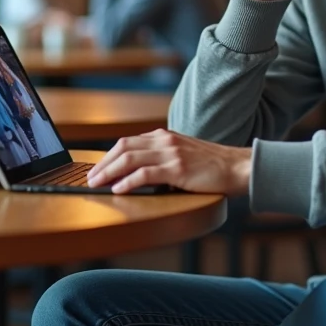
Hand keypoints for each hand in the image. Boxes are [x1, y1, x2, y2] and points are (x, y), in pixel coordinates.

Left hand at [86, 129, 251, 195]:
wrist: (236, 167)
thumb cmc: (210, 166)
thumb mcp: (182, 155)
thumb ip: (161, 158)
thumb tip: (136, 174)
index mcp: (164, 136)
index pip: (127, 143)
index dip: (108, 156)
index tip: (96, 169)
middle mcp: (164, 140)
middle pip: (123, 148)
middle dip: (103, 164)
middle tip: (90, 178)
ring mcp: (170, 153)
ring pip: (129, 159)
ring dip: (109, 172)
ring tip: (97, 184)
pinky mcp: (177, 168)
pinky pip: (145, 173)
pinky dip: (128, 181)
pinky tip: (118, 189)